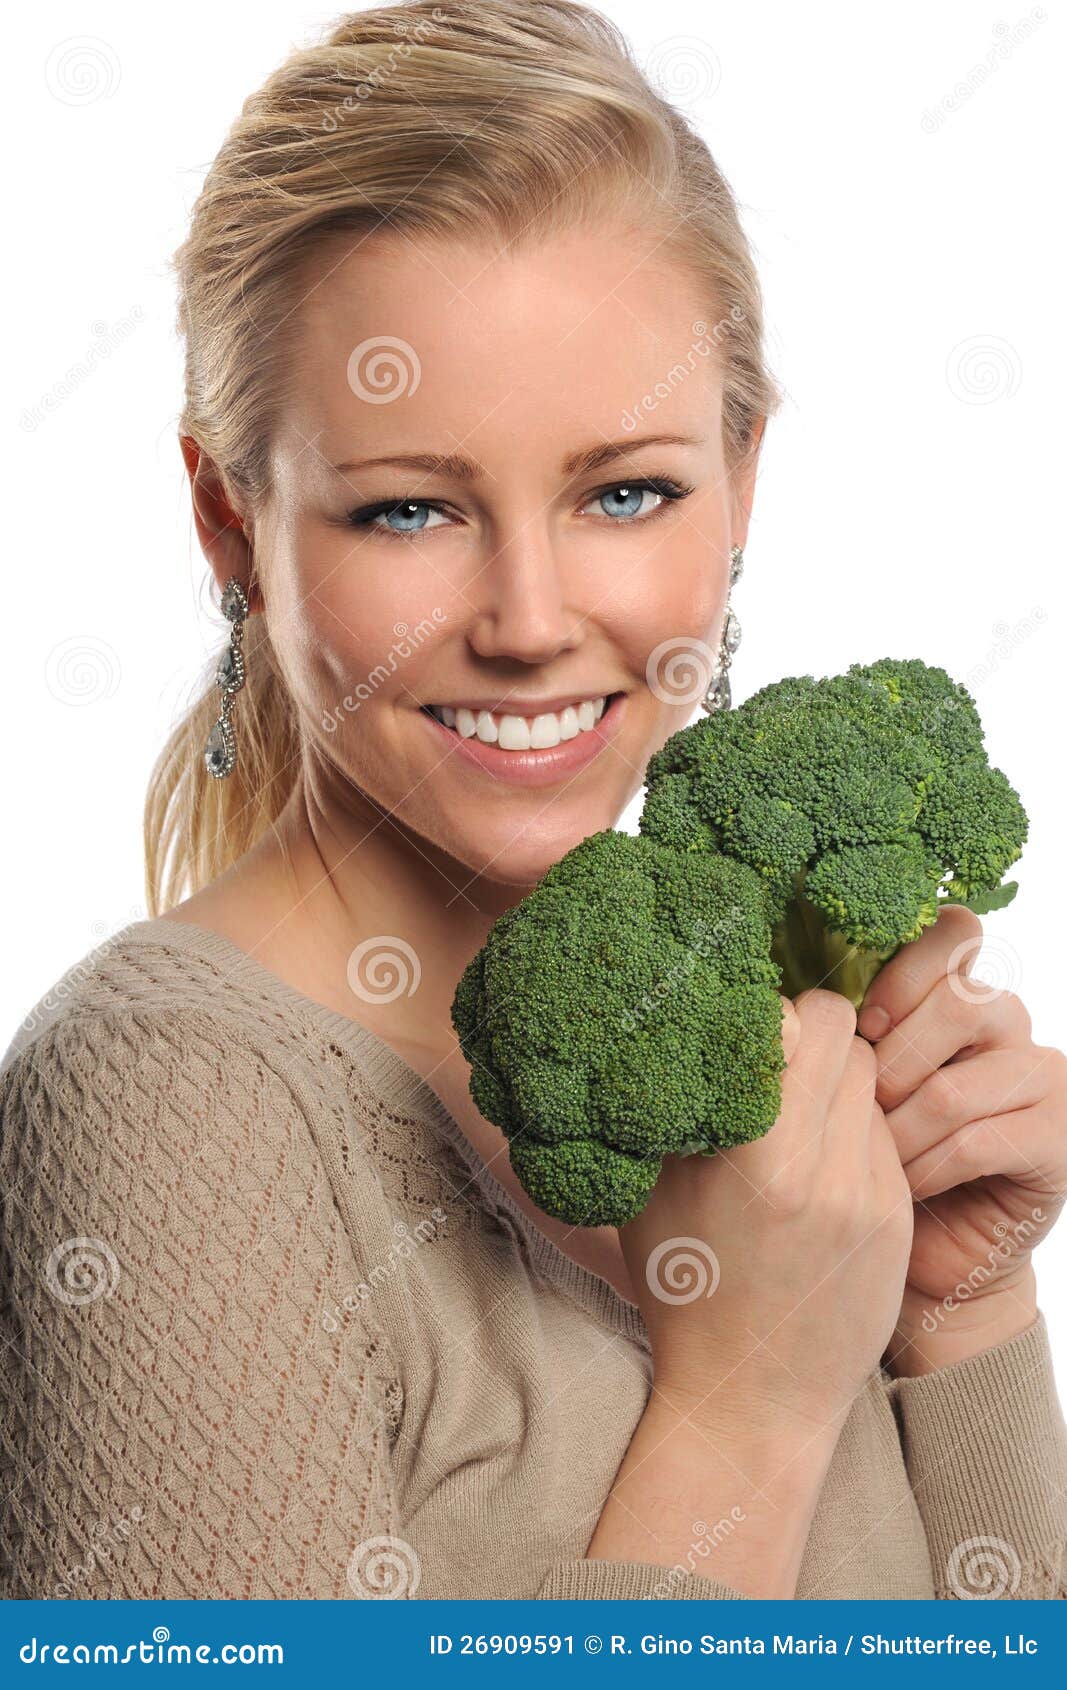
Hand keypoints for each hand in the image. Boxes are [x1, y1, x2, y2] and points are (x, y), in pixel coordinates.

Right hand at [620, 989, 912, 1438]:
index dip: (772, 1014)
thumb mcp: (652, 1192)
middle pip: (846, 1038)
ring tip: (794, 1117)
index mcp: (758, 1156)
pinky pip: (882, 1137)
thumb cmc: (686, 1288)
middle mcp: (823, 1169)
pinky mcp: (896, 1218)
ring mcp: (869, 1195)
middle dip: (810, 1036)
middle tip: (775, 1063)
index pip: (803, 1021)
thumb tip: (680, 1023)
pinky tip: (816, 1168)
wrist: (752, 1395)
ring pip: (869, 1082)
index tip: (746, 1034)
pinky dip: (851, 1133)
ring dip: (834, 1081)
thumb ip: (675, 1106)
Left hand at [857, 904, 1066, 1374]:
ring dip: (899, 1131)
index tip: (860, 1025)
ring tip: (875, 1158)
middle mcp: (1008, 1023)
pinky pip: (977, 1142)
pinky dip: (926, 1169)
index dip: (899, 974)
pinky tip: (907, 1187)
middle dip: (891, 1064)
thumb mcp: (847, 1080)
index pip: (952, 932)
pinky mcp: (1057, 1138)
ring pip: (954, 1086)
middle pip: (959, 1002)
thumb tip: (785, 1001)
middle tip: (862, 1107)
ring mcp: (1042, 1077)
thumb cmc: (868, 1155)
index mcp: (957, 990)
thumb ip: (838, 1029)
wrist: (923, 1249)